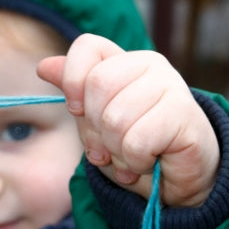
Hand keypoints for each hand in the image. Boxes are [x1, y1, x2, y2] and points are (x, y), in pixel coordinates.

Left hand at [37, 33, 219, 206]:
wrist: (178, 180)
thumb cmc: (136, 149)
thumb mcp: (96, 123)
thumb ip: (75, 94)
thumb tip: (44, 67)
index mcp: (124, 61)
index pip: (87, 47)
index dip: (73, 80)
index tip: (76, 109)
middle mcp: (149, 64)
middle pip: (97, 86)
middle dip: (96, 128)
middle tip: (112, 145)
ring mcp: (170, 84)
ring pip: (115, 119)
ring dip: (117, 150)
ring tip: (133, 156)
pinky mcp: (184, 112)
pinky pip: (137, 141)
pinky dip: (136, 161)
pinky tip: (148, 162)